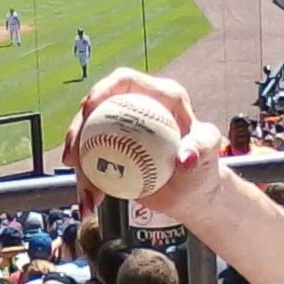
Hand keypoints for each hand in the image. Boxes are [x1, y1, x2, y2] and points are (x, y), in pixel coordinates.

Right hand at [62, 68, 225, 219]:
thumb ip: (202, 147)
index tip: (89, 109)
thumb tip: (185, 158)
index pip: (124, 81)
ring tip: (85, 192)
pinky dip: (87, 183)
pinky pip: (91, 164)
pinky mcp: (110, 154)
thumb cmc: (205, 165)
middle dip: (76, 130)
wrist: (194, 192)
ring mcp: (119, 132)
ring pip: (86, 138)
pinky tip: (89, 202)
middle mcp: (134, 108)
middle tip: (74, 157)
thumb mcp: (209, 151)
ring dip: (77, 164)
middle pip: (94, 108)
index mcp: (158, 96)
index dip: (102, 89)